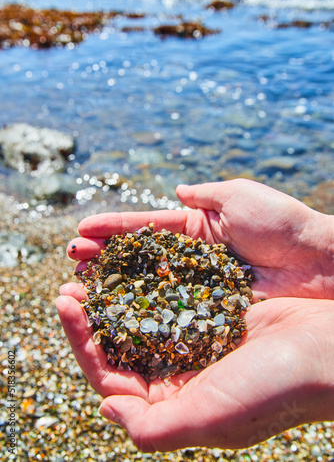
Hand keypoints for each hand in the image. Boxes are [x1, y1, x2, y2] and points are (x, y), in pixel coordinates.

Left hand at [56, 291, 333, 451]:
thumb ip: (154, 428)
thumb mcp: (212, 417)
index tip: (65, 304)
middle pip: (121, 345)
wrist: (329, 347)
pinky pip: (169, 293)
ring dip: (115, 294)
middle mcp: (181, 373)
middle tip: (69, 284)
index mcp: (175, 402)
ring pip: (141, 317)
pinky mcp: (211, 312)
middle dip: (91, 316)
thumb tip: (105, 409)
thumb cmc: (274, 387)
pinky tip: (131, 261)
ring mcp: (195, 339)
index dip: (82, 342)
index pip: (111, 377)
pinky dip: (147, 279)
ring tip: (91, 268)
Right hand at [66, 179, 333, 301]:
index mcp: (196, 227)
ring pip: (147, 283)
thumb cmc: (281, 223)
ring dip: (114, 283)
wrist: (318, 261)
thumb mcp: (240, 196)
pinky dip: (143, 309)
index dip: (112, 228)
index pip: (144, 226)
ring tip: (80, 282)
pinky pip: (170, 307)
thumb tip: (178, 190)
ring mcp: (197, 284)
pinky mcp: (208, 308)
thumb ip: (206, 195)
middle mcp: (190, 257)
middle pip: (138, 256)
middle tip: (71, 259)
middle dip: (103, 256)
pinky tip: (117, 313)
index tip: (81, 230)